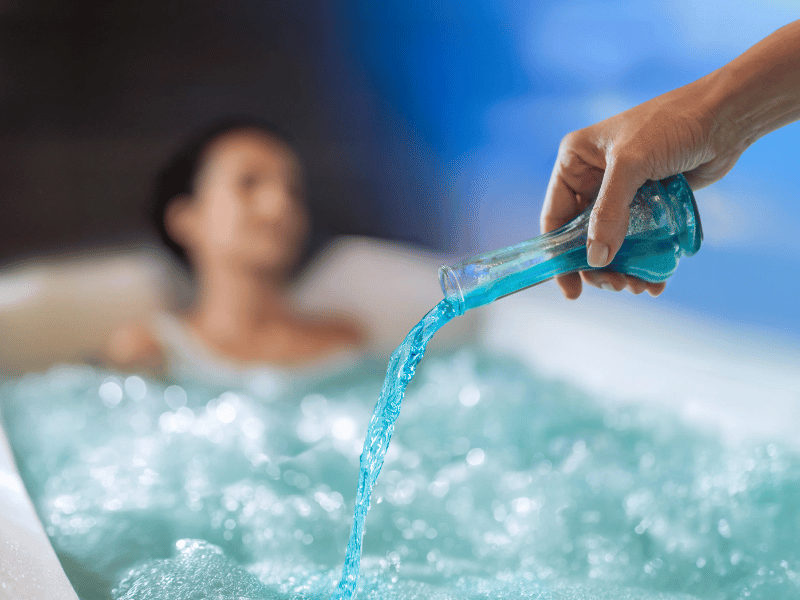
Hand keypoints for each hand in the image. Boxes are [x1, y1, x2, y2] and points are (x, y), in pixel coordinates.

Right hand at [541, 75, 743, 298]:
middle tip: (617, 286)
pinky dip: (644, 262)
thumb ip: (609, 212)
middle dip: (598, 267)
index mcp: (575, 162)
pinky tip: (656, 279)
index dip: (558, 256)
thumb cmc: (672, 124)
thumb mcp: (631, 165)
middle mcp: (593, 179)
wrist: (725, 115)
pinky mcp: (649, 203)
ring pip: (612, 243)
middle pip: (582, 238)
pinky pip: (639, 241)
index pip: (555, 217)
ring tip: (639, 285)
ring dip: (622, 269)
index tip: (572, 290)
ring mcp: (622, 193)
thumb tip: (596, 259)